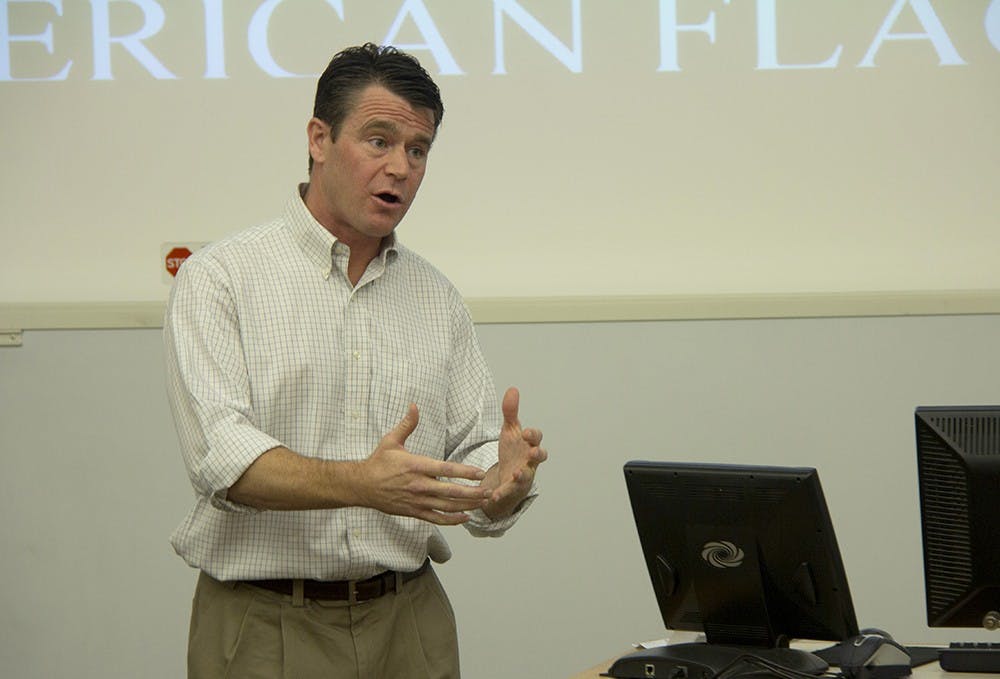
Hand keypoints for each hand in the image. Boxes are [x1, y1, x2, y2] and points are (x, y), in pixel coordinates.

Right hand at [355, 404, 492, 524]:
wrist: (361, 486)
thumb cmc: (378, 462)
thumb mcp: (391, 440)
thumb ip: (407, 424)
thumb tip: (414, 405)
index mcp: (416, 466)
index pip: (446, 469)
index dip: (465, 472)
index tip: (480, 473)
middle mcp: (419, 485)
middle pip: (451, 491)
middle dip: (473, 492)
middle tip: (490, 491)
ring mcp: (417, 501)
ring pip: (447, 507)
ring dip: (467, 506)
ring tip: (483, 503)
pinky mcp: (413, 512)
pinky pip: (436, 518)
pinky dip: (452, 520)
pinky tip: (465, 517)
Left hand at [482, 387, 547, 518]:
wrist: (508, 475)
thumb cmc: (513, 451)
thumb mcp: (510, 430)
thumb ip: (511, 412)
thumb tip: (513, 389)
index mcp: (530, 444)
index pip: (537, 438)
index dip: (533, 435)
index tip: (527, 432)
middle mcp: (530, 461)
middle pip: (540, 457)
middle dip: (538, 454)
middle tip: (533, 452)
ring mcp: (524, 475)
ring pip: (527, 476)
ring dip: (522, 475)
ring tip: (515, 474)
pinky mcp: (513, 489)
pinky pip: (509, 491)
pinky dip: (502, 493)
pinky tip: (492, 495)